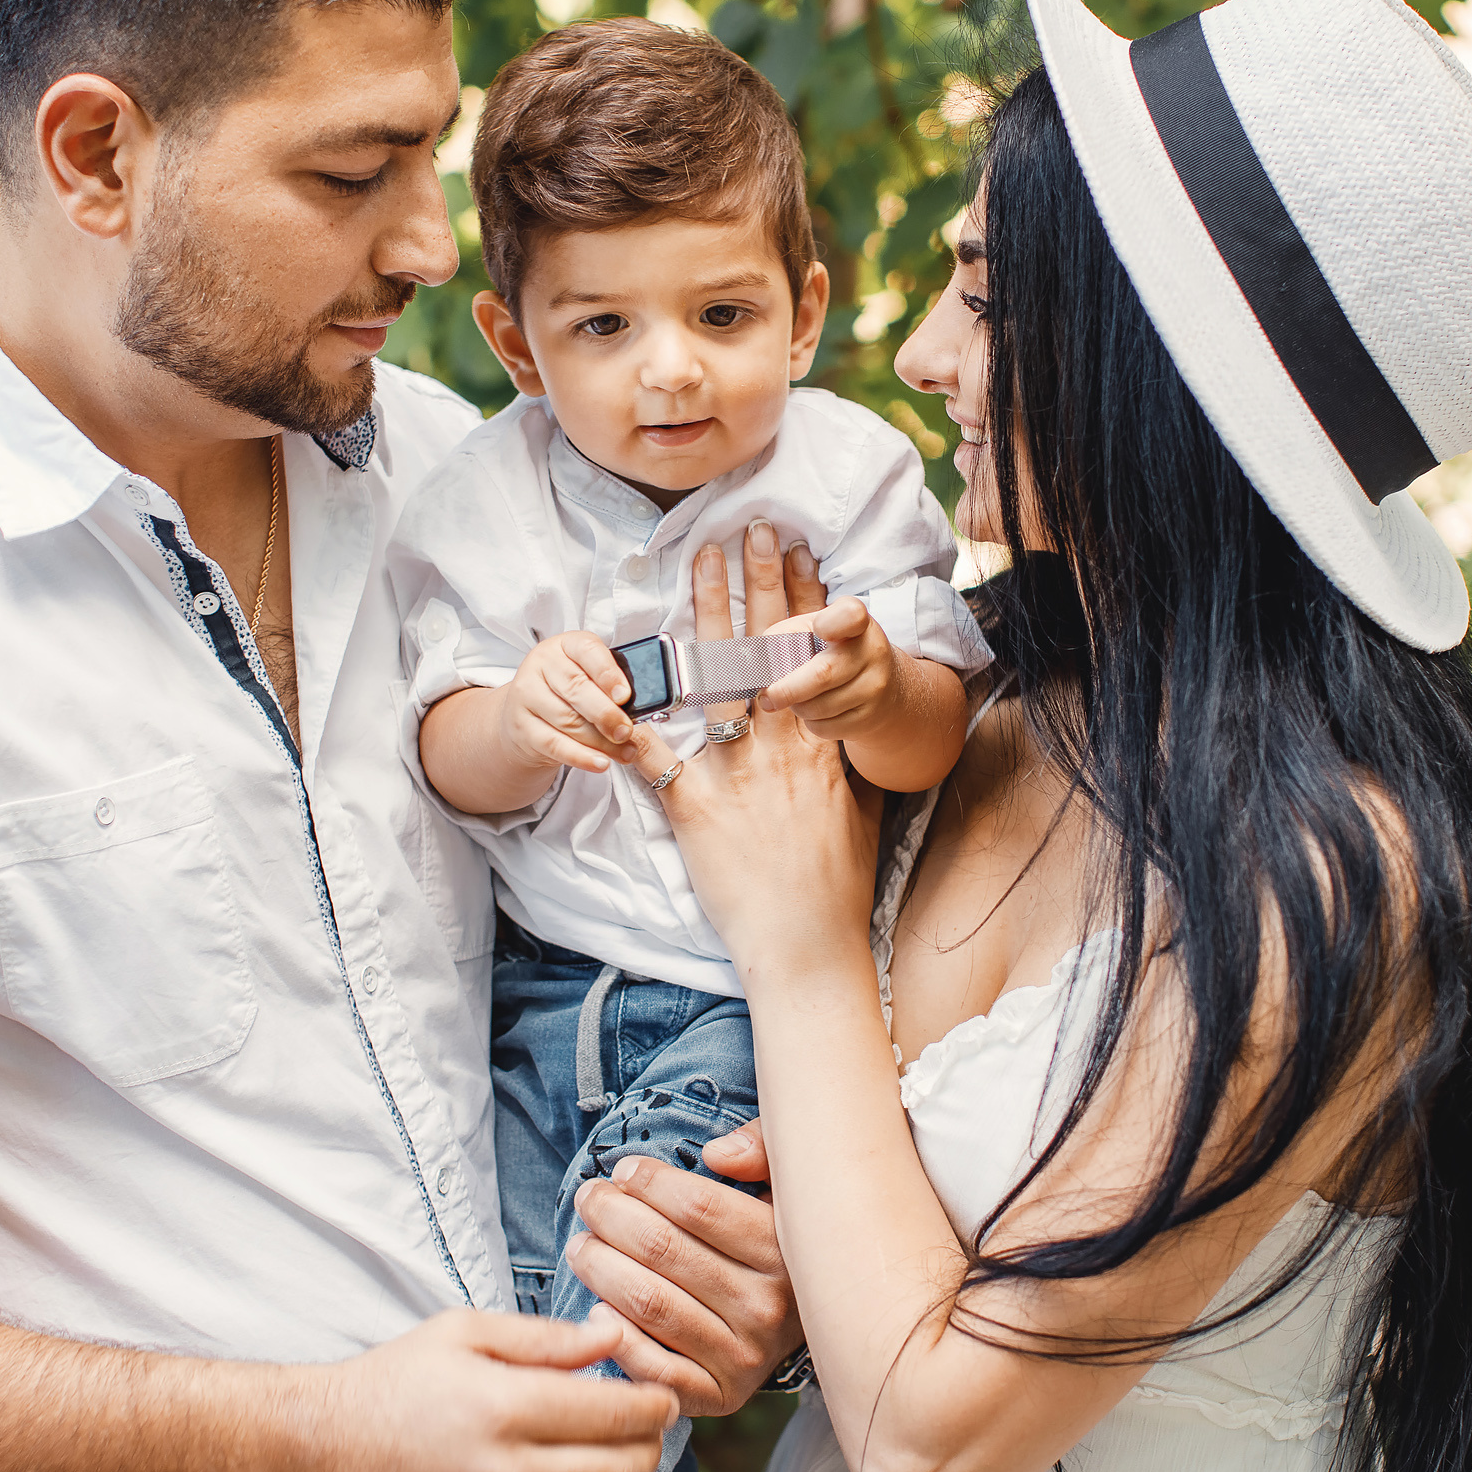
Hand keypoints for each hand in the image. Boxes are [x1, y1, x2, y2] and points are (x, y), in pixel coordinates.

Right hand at [288, 1310, 673, 1471]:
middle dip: (649, 1449)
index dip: (653, 1404)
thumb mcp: (462, 1333)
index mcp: (501, 1406)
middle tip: (651, 1431)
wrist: (315, 1454)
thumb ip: (545, 1338)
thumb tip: (612, 1336)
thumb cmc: (389, 1386)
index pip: (613, 1413)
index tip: (663, 1397)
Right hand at [497, 632, 640, 777]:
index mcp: (565, 645)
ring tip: (626, 752)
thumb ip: (612, 685)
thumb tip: (644, 706)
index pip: (587, 650)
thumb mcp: (589, 677)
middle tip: (627, 731)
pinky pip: (555, 745)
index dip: (608, 673)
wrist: (527, 714)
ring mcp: (526, 695)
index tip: (625, 695)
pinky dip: (582, 757)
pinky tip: (601, 763)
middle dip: (607, 714)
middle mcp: (541, 664)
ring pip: (568, 721)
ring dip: (601, 741)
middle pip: (576, 688)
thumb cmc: (569, 692)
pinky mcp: (521, 727)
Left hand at [566, 1137, 799, 1416]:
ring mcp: (746, 1356)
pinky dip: (619, 1339)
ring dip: (600, 1267)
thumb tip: (716, 1155)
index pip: (699, 1206)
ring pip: (651, 1303)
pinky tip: (596, 1309)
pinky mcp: (721, 1395)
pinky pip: (657, 1369)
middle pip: (664, 1250)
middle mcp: (770, 1307)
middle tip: (589, 1199)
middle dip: (611, 1216)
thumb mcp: (788, 1180)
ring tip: (581, 1245)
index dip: (649, 1183)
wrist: (824, 1319)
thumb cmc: (780, 1237)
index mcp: (786, 1249)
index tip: (623, 1171)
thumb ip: (761, 1148)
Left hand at [625, 528, 881, 978]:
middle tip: (752, 529)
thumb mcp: (859, 814)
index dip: (807, 601)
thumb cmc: (835, 888)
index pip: (814, 658)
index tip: (803, 552)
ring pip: (716, 678)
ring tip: (699, 565)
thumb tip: (850, 734)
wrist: (807, 943)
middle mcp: (782, 748)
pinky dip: (631, 725)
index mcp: (820, 747)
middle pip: (767, 648)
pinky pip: (657, 758)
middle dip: (760, 582)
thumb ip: (846, 767)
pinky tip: (613, 686)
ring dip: (703, 615)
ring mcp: (738, 774)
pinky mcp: (695, 809)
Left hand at [757, 594, 903, 742]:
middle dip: (786, 690)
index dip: (832, 623)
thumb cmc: (833, 652)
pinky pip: (826, 727)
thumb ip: (781, 639)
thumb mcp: (812, 632)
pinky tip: (818, 710)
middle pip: (822, 674)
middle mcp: (872, 650)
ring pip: (819, 706)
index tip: (820, 630)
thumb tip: (750, 665)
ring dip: (797, 706)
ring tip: (799, 696)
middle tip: (766, 697)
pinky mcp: (870, 717)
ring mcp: (875, 686)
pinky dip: (811, 721)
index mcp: (855, 621)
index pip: (849, 616)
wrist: (885, 686)